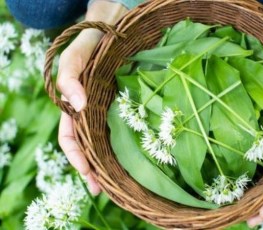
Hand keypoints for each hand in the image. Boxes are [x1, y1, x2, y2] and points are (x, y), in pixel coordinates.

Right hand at [57, 0, 127, 194]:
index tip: (89, 175)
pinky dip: (127, 146)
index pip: (69, 138)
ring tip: (120, 183)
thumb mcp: (76, 55)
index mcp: (74, 105)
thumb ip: (70, 76)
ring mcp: (110, 109)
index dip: (76, 158)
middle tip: (105, 190)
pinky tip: (137, 159)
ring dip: (110, 164)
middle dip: (94, 170)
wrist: (117, 27)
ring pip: (107, 142)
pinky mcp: (128, 105)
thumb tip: (77, 105)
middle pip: (89, 147)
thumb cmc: (93, 41)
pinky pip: (125, 129)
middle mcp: (92, 111)